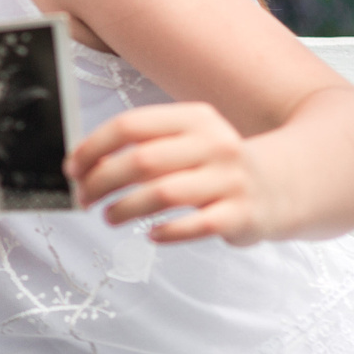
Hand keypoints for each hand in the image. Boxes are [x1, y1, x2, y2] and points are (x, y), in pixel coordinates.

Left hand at [68, 102, 275, 244]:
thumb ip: (145, 144)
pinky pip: (195, 225)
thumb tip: (86, 163)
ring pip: (163, 193)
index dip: (94, 147)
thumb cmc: (216, 165)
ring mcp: (229, 180)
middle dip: (102, 181)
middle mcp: (215, 144)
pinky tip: (151, 234)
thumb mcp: (189, 140)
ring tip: (109, 216)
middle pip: (142, 160)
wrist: (280, 185)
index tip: (73, 168)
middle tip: (84, 198)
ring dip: (125, 208)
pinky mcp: (240, 214)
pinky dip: (167, 231)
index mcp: (195, 119)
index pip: (131, 125)